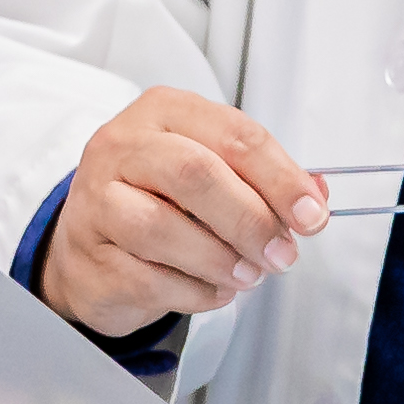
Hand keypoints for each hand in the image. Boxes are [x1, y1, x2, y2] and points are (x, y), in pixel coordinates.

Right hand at [41, 88, 326, 336]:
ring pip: (161, 227)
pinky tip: (214, 290)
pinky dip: (193, 292)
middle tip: (281, 253)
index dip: (281, 178)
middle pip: (194, 174)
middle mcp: (122, 146)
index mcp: (164, 112)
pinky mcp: (88, 252)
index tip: (311, 215)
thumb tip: (315, 196)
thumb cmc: (157, 201)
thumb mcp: (213, 174)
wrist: (90, 248)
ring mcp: (96, 199)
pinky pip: (146, 277)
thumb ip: (264, 181)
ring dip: (220, 259)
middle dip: (250, 220)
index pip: (233, 135)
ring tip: (247, 275)